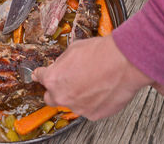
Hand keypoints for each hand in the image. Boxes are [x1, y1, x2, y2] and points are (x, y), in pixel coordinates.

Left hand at [32, 35, 152, 119]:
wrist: (124, 63)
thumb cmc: (100, 53)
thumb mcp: (72, 49)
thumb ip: (62, 62)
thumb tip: (61, 66)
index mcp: (53, 79)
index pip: (40, 77)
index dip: (41, 75)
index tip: (41, 75)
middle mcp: (62, 96)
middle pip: (50, 98)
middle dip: (56, 90)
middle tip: (66, 82)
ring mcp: (78, 107)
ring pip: (71, 103)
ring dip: (77, 95)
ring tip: (91, 82)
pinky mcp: (93, 114)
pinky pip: (88, 109)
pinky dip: (92, 102)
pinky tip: (100, 89)